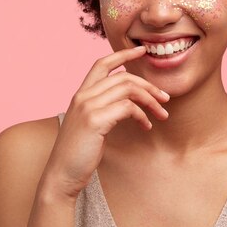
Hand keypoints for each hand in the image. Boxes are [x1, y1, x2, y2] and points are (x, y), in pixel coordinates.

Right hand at [43, 46, 168, 199]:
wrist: (62, 175)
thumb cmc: (78, 153)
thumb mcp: (90, 124)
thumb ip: (103, 109)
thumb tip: (128, 102)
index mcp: (80, 95)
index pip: (102, 64)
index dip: (123, 55)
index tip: (141, 51)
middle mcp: (82, 96)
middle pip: (122, 77)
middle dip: (148, 85)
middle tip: (165, 98)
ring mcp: (87, 107)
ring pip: (128, 89)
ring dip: (150, 101)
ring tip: (162, 114)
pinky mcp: (95, 120)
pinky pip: (128, 108)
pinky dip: (142, 115)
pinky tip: (146, 127)